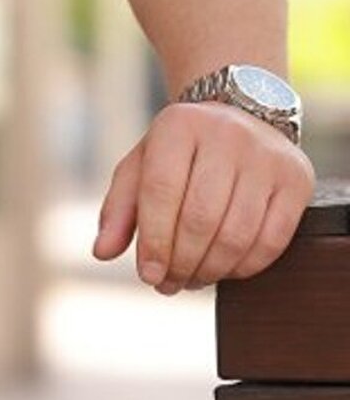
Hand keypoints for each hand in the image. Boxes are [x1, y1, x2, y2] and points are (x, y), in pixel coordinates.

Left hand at [93, 100, 314, 294]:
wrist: (241, 115)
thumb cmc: (181, 152)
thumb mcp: (142, 166)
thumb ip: (118, 209)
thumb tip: (102, 252)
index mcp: (178, 125)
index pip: (160, 192)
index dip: (153, 242)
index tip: (148, 276)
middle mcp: (225, 134)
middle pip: (199, 218)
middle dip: (181, 262)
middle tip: (170, 285)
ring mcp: (266, 155)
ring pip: (236, 233)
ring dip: (211, 270)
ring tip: (194, 280)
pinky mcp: (296, 178)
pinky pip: (272, 239)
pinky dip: (246, 266)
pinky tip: (226, 270)